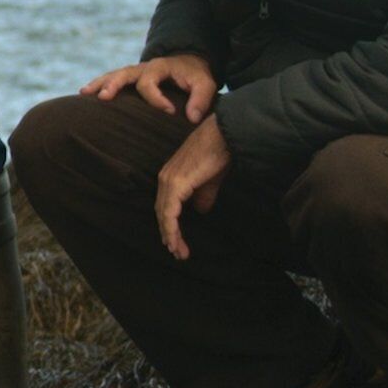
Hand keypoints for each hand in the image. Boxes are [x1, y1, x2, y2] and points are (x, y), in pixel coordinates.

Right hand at [84, 52, 218, 121]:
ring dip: (99, 84)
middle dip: (113, 85)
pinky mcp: (131, 79)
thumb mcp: (205, 84)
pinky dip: (99, 85)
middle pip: (124, 73)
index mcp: (160, 67)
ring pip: (113, 75)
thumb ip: (201, 99)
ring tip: (84, 93)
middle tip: (104, 97)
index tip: (170, 112)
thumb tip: (192, 118)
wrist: (190, 64)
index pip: (150, 82)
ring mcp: (135, 72)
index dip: (157, 99)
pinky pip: (112, 79)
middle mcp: (144, 67)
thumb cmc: (196, 76)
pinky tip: (86, 95)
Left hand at [155, 116, 231, 259]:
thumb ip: (203, 195)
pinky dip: (171, 228)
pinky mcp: (177, 183)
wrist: (225, 135)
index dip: (170, 225)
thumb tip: (200, 210)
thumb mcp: (210, 180)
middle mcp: (165, 178)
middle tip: (177, 253)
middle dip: (169, 234)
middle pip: (162, 212)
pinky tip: (174, 241)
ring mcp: (169, 180)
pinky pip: (170, 211)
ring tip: (178, 252)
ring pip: (164, 214)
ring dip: (170, 235)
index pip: (166, 206)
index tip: (176, 243)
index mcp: (171, 177)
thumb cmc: (219, 153)